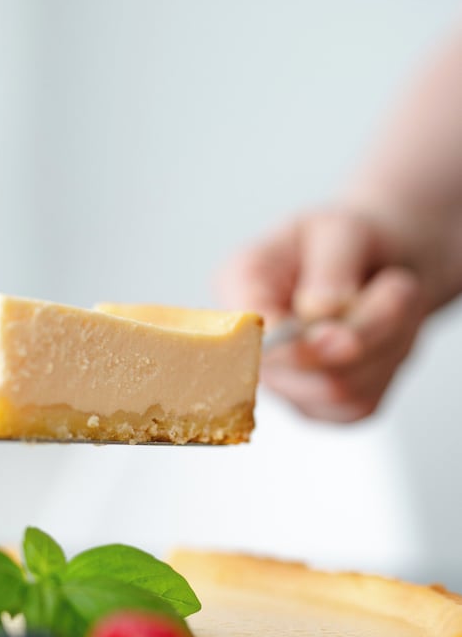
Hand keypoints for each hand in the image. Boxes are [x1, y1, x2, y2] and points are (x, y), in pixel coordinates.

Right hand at [217, 208, 426, 421]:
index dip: (282, 339)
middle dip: (364, 328)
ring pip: (340, 390)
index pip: (241, 332)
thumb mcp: (341, 229)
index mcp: (239, 286)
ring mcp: (284, 383)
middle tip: (398, 286)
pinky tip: (389, 328)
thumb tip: (319, 312)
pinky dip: (391, 361)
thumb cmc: (346, 242)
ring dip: (386, 340)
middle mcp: (251, 344)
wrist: (377, 263)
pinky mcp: (322, 407)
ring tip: (396, 294)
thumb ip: (329, 266)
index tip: (324, 317)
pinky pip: (361, 403)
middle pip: (301, 368)